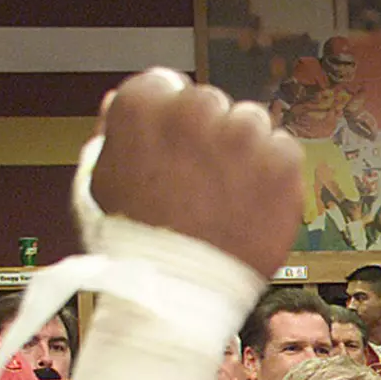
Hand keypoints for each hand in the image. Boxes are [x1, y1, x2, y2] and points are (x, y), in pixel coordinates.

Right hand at [88, 70, 303, 278]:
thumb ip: (113, 134)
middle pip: (209, 103)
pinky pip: (284, 151)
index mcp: (141, 106)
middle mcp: (193, 110)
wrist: (174, 294)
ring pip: (250, 123)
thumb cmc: (130, 243)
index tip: (173, 148)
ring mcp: (240, 136)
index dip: (168, 120)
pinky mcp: (280, 163)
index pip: (165, 85)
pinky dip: (274, 174)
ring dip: (242, 151)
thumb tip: (119, 104)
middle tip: (200, 180)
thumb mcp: (96, 181)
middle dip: (206, 134)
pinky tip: (250, 204)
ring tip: (225, 195)